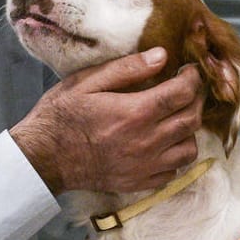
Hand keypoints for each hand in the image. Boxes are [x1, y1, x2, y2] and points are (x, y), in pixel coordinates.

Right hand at [11, 48, 204, 194]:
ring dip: (190, 129)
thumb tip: (162, 56)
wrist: (43, 159)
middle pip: (192, 119)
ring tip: (177, 115)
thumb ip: (127, 68)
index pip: (183, 93)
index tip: (189, 70)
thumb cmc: (61, 116)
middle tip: (188, 88)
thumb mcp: (87, 82)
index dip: (193, 78)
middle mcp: (147, 142)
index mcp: (135, 113)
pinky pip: (175, 170)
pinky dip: (177, 154)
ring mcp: (146, 166)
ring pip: (190, 148)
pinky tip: (164, 141)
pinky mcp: (141, 182)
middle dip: (196, 99)